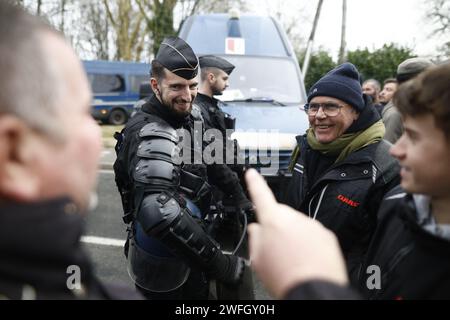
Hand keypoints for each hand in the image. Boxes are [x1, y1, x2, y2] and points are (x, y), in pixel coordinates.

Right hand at [245, 169, 348, 298]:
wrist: (314, 290)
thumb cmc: (285, 277)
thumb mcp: (258, 260)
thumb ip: (255, 239)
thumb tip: (257, 230)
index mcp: (272, 221)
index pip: (261, 195)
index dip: (255, 183)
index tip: (252, 173)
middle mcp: (294, 218)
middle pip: (280, 214)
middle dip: (276, 225)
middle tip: (274, 248)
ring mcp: (312, 225)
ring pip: (297, 225)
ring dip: (293, 236)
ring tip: (292, 258)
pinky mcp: (327, 235)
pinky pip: (313, 234)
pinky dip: (308, 243)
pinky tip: (305, 260)